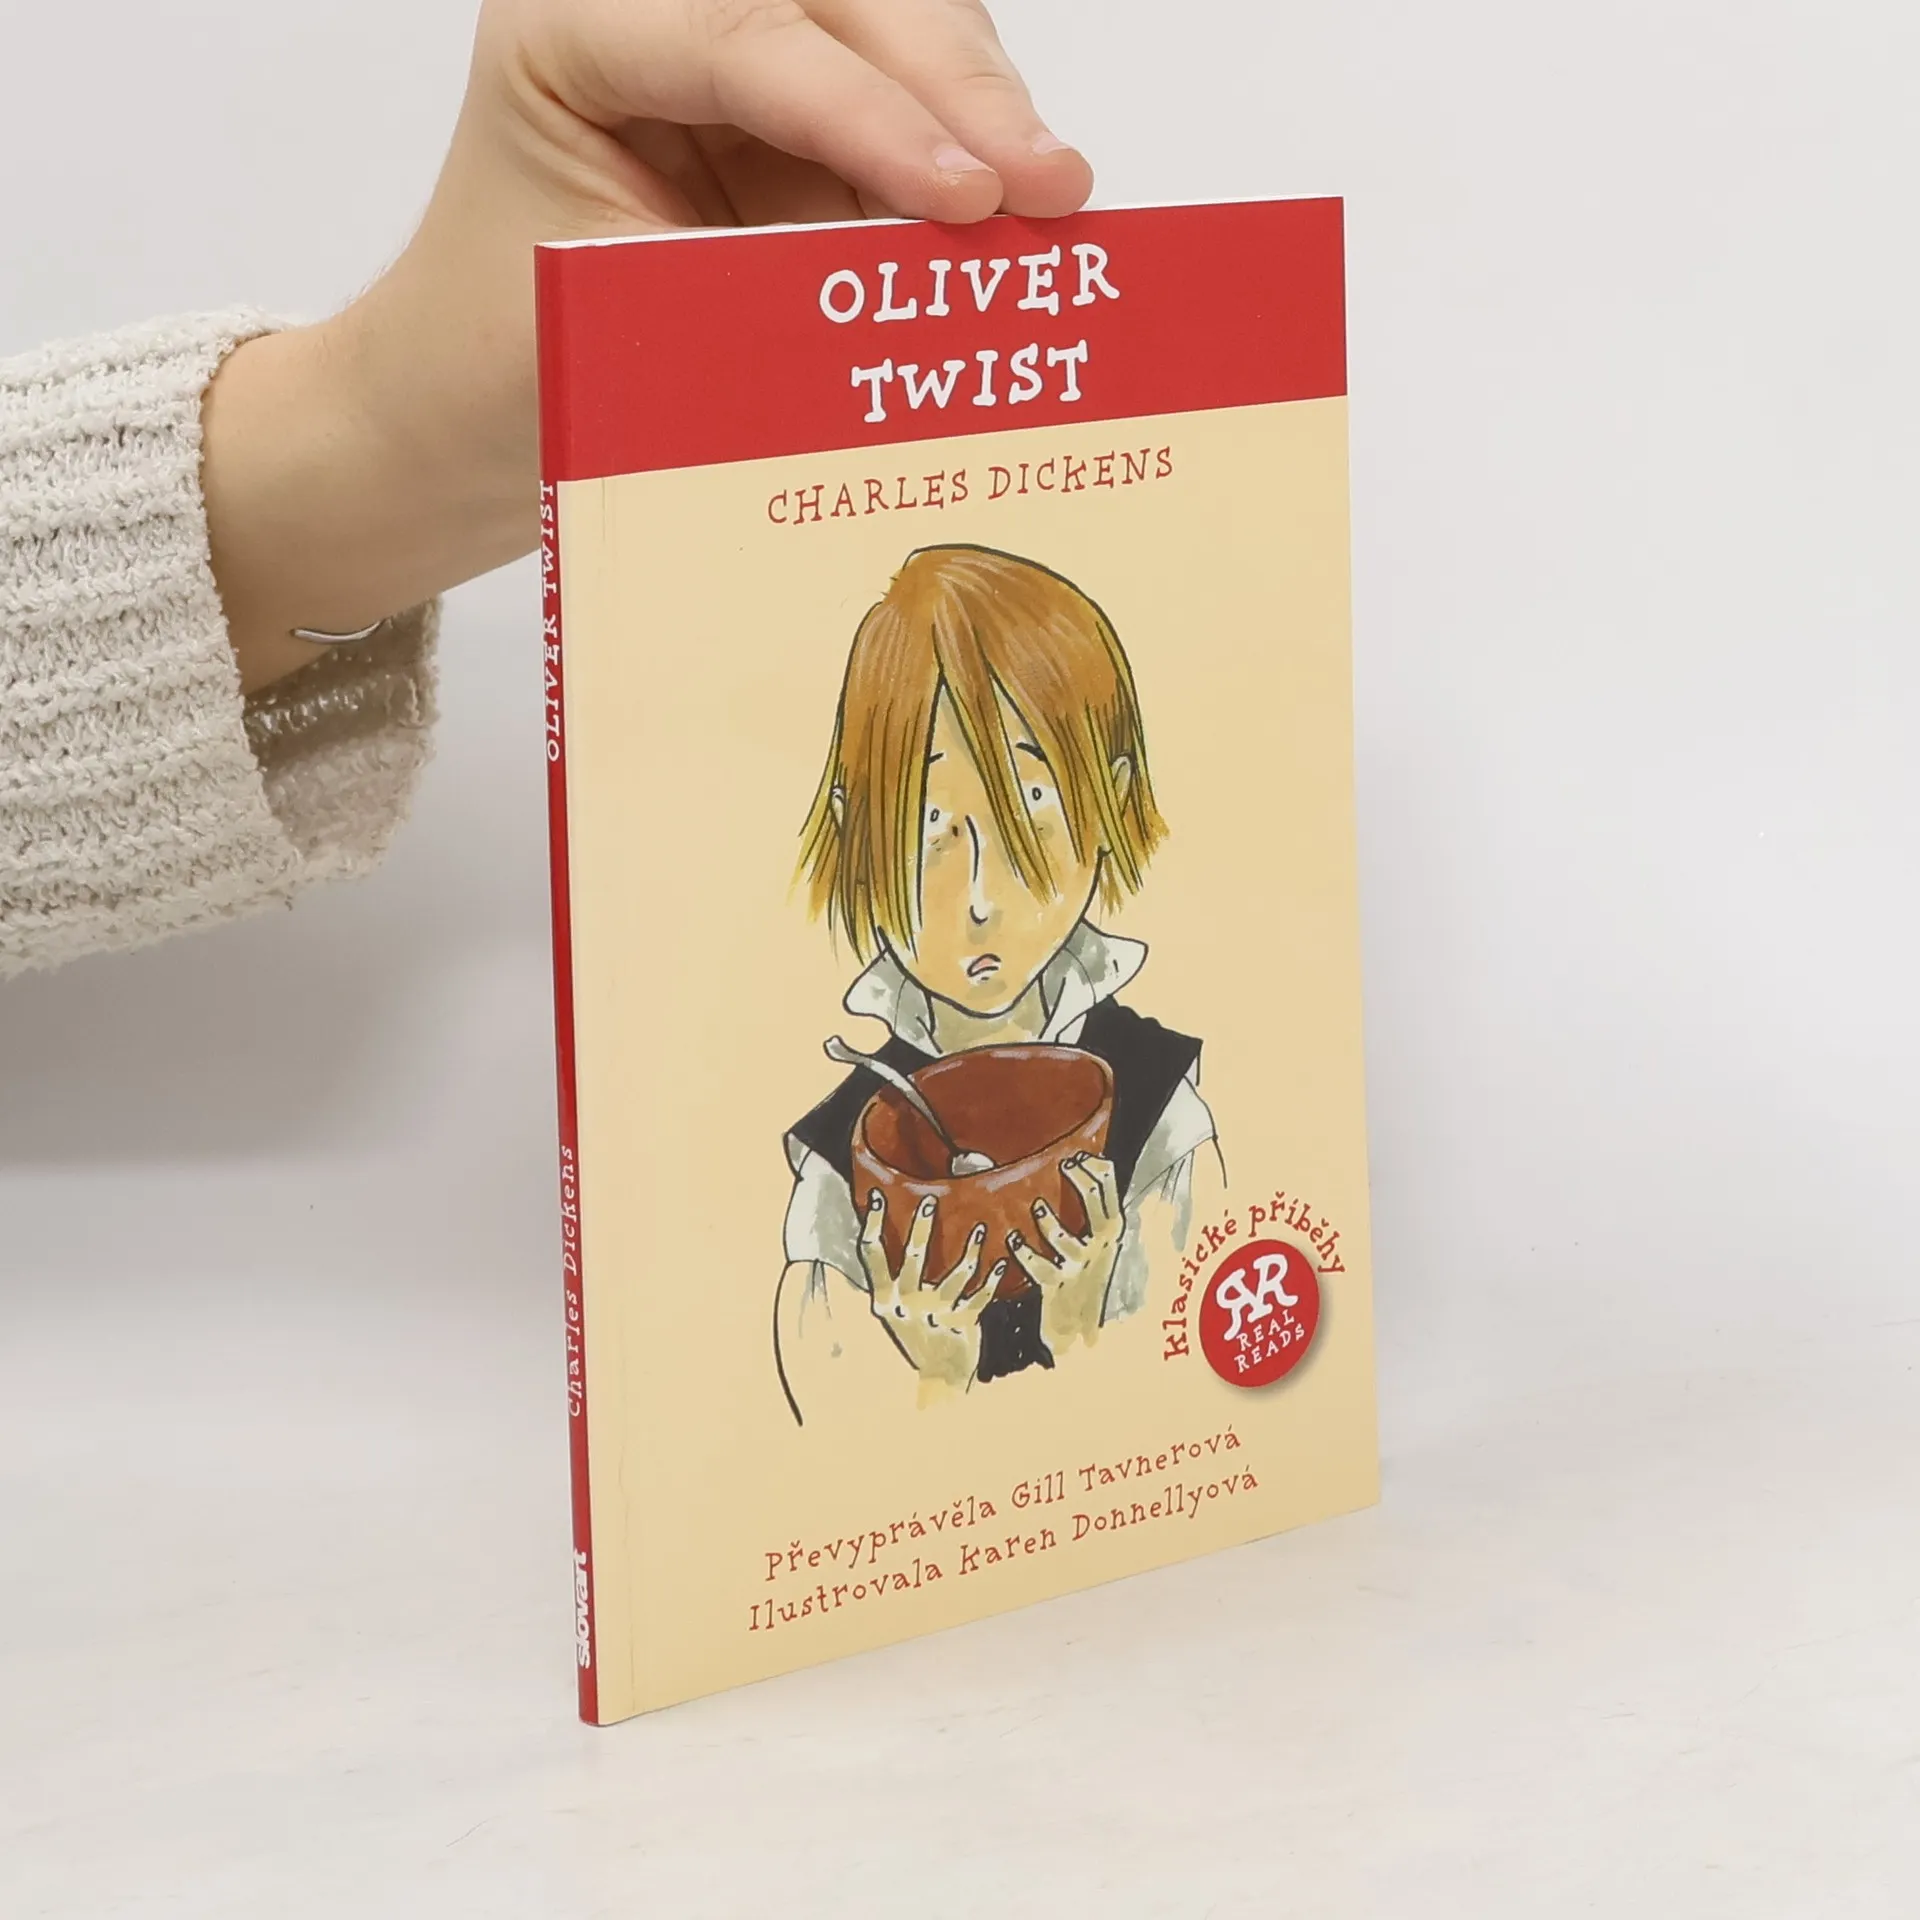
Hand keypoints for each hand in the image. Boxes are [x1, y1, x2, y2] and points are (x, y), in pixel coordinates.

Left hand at [203, 0, 1092, 689]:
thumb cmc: (504, 366)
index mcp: (571, 25)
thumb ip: (763, 289)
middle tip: (1051, 186)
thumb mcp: (622, 327)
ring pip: (891, 25)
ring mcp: (729, 48)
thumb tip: (933, 285)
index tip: (966, 199)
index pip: (742, 37)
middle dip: (957, 87)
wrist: (464, 407)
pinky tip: (1022, 202)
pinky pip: (903, 99)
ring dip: (981, 104)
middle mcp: (652, 5)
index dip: (868, 114)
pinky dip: (968, 146)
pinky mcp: (787, 109)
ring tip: (1055, 199)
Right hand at [858, 1192, 1005, 1389]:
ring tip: (981, 1228)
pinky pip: (980, 1297)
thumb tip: (890, 1234)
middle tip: (930, 1200)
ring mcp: (933, 1316)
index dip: (874, 1224)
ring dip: (970, 1250)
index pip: (872, 1256)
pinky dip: (991, 1280)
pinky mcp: (961, 1325)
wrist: (940, 1377)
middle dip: (920, 1228)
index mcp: (884, 1299)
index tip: (879, 1195)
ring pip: (955, 1276)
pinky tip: (1000, 1265)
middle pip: (912, 1259)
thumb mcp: (897, 1309)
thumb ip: (895, 1280)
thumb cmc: (919, 1333)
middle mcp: (905, 1306)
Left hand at [1009, 1154, 1124, 1354]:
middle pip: (1096, 1204)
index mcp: (1111, 1232)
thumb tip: (1083, 1163)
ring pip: (1063, 1240)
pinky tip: (1013, 1242)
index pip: (1110, 1191)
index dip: (1095, 1167)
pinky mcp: (1058, 1285)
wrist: (1077, 1325)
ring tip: (1037, 1209)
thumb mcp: (1096, 1242)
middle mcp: (1101, 1247)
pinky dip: (1023, 1253)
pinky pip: (1038, 1266)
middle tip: (1064, 1165)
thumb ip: (1092, 1211)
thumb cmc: (1082, 1274)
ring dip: (1048, 1224)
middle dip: (1081, 1180)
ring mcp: (1079, 1267)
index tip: (1078, 1155)